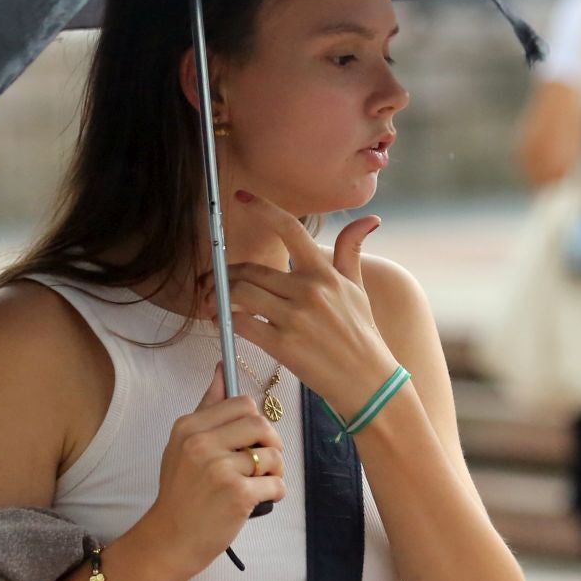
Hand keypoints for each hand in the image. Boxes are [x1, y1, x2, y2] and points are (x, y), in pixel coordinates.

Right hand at [126, 363, 283, 580]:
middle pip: (261, 423)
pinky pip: (277, 484)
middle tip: (261, 461)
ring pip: (273, 455)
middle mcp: (202, 444)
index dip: (254, 421)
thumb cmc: (181, 492)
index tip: (250, 438)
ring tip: (258, 483)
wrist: (171, 538)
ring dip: (274, 471)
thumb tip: (221, 369)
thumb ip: (206, 407)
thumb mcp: (182, 445)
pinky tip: (260, 499)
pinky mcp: (238, 494)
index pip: (242, 403)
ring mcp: (220, 469)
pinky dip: (276, 493)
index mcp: (189, 427)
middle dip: (270, 442)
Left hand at [199, 191, 399, 421]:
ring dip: (219, 297)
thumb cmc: (362, 335)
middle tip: (212, 280)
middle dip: (226, 274)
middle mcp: (309, 291)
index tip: (242, 198)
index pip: (291, 230)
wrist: (367, 382)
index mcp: (324, 274)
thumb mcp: (358, 290)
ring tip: (212, 302)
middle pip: (252, 270)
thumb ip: (351, 252)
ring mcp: (295, 318)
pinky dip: (226, 320)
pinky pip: (242, 323)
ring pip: (241, 294)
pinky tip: (224, 321)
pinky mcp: (283, 345)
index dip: (263, 209)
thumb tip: (368, 219)